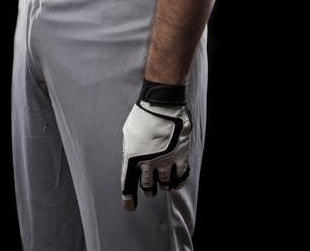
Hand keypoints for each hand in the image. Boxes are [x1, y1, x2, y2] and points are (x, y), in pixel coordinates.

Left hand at [121, 80, 191, 211]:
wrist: (162, 102)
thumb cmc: (143, 114)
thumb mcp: (129, 132)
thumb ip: (131, 149)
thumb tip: (134, 161)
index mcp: (132, 156)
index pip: (128, 184)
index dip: (128, 199)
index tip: (129, 207)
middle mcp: (148, 162)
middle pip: (148, 186)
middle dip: (148, 189)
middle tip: (149, 188)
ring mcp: (166, 160)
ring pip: (165, 184)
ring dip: (163, 185)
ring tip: (163, 183)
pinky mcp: (180, 156)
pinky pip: (180, 177)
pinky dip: (178, 182)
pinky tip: (176, 182)